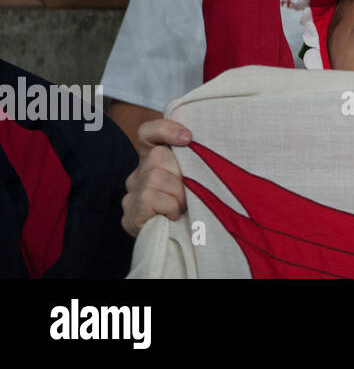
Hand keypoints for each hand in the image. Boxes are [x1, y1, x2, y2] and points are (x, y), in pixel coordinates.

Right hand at [121, 118, 191, 237]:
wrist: (189, 240)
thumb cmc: (199, 204)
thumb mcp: (200, 177)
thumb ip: (196, 161)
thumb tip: (208, 144)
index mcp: (157, 159)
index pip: (148, 133)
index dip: (165, 129)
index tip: (188, 138)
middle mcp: (139, 173)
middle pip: (157, 156)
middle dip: (181, 174)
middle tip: (190, 193)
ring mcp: (131, 193)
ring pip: (155, 177)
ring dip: (177, 195)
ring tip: (182, 208)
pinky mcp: (129, 213)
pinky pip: (150, 198)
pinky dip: (169, 207)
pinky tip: (172, 217)